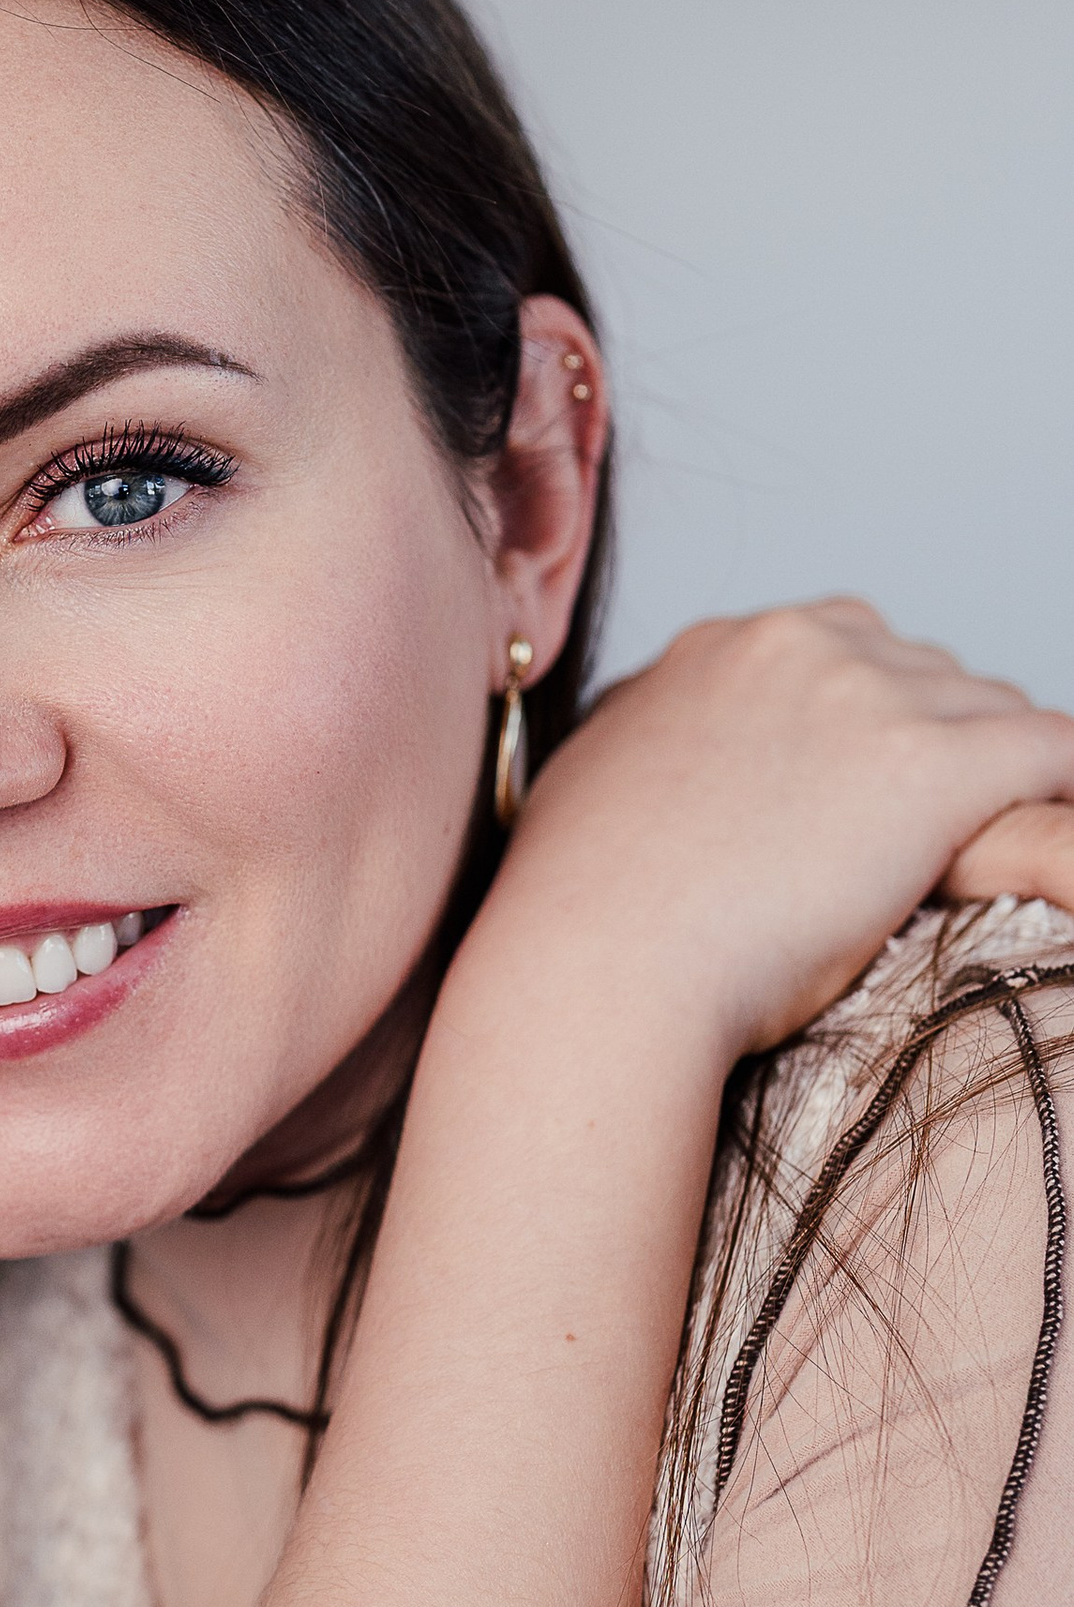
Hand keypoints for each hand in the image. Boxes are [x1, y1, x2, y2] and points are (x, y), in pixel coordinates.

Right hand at [485, 602, 1073, 1069]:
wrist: (603, 962)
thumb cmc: (580, 909)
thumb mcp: (590, 783)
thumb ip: (645, 743)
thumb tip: (654, 761)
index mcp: (723, 647)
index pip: (845, 653)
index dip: (871, 729)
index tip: (868, 796)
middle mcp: (802, 644)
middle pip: (927, 675)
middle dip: (934, 750)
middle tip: (918, 845)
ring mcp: (872, 696)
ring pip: (995, 714)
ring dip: (995, 784)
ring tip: (983, 856)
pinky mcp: (935, 764)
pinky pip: (1056, 751)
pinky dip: (1063, 792)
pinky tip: (1051, 841)